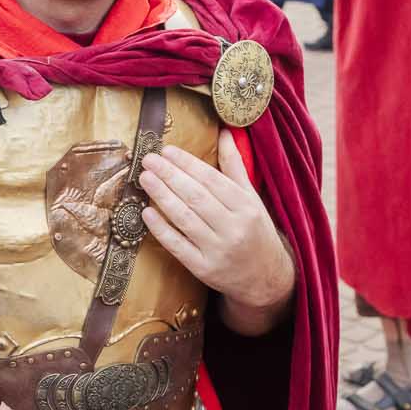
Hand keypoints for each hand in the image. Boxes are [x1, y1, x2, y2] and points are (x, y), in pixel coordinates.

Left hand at [140, 131, 294, 326]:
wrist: (265, 277)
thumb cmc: (255, 230)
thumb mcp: (251, 197)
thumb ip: (235, 166)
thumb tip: (226, 132)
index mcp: (246, 206)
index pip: (212, 180)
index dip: (188, 164)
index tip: (167, 151)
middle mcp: (234, 227)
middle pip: (196, 197)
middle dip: (169, 176)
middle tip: (149, 160)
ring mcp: (218, 250)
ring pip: (185, 219)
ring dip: (161, 196)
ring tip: (145, 178)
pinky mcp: (203, 269)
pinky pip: (178, 246)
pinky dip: (161, 229)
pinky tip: (146, 213)